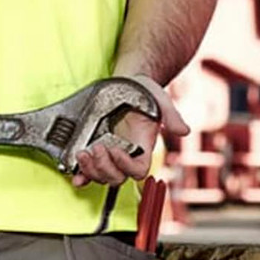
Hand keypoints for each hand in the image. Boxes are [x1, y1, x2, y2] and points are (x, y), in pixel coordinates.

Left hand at [71, 74, 189, 187]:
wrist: (126, 82)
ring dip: (90, 171)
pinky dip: (80, 176)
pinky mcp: (94, 148)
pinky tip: (75, 175)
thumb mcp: (159, 98)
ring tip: (82, 154)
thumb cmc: (144, 92)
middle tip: (96, 148)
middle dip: (104, 168)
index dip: (126, 166)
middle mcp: (126, 154)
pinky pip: (87, 170)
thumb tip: (184, 131)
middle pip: (117, 177)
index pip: (138, 169)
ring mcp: (109, 153)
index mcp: (143, 147)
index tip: (115, 149)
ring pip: (101, 176)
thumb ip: (171, 115)